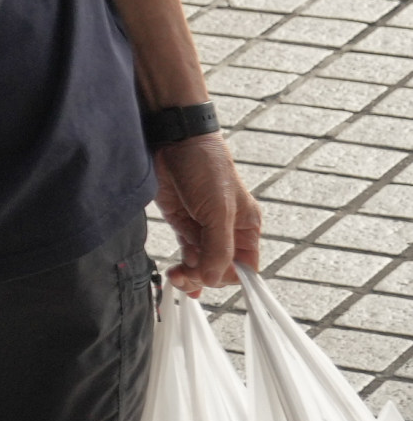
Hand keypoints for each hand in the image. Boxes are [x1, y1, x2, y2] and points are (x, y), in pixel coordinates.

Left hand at [157, 133, 256, 295]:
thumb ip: (218, 248)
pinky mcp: (181, 222)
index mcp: (247, 228)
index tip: (209, 278)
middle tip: (185, 275)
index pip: (244, 267)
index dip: (228, 277)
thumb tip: (212, 280)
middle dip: (204, 276)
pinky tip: (176, 276)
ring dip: (190, 273)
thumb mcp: (218, 211)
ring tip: (175, 275)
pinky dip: (182, 265)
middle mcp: (227, 231)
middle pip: (220, 268)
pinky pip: (185, 252)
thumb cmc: (206, 169)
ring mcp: (202, 227)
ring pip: (201, 263)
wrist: (173, 141)